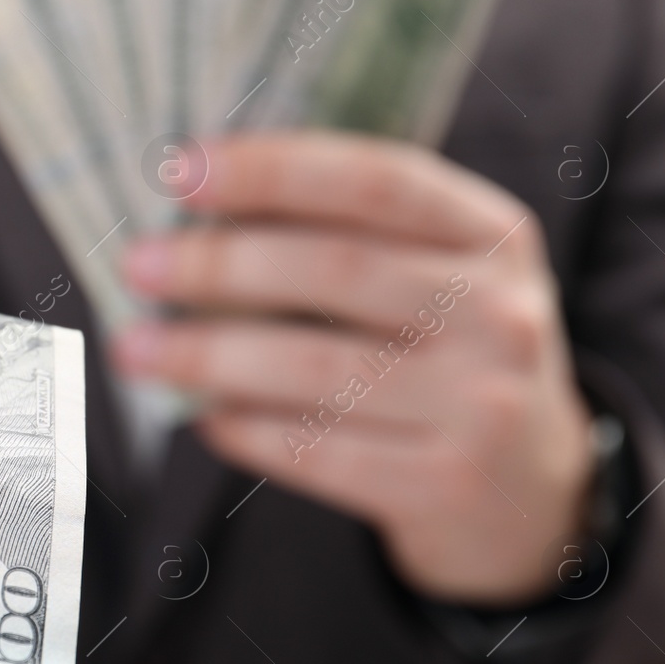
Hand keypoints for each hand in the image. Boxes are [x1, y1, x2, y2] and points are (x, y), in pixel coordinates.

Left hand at [115, 131, 595, 606]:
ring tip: (134, 349)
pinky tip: (200, 415)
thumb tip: (193, 218)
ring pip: (314, 368)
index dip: (273, 170)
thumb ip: (350, 238)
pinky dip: (243, 428)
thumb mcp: (440, 279)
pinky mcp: (443, 484)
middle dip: (220, 265)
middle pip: (337, 271)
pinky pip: (315, 448)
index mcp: (494, 235)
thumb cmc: (446, 359)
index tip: (180, 169)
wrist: (530, 494)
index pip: (377, 180)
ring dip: (206, 354)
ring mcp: (480, 404)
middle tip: (139, 266)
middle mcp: (499, 313)